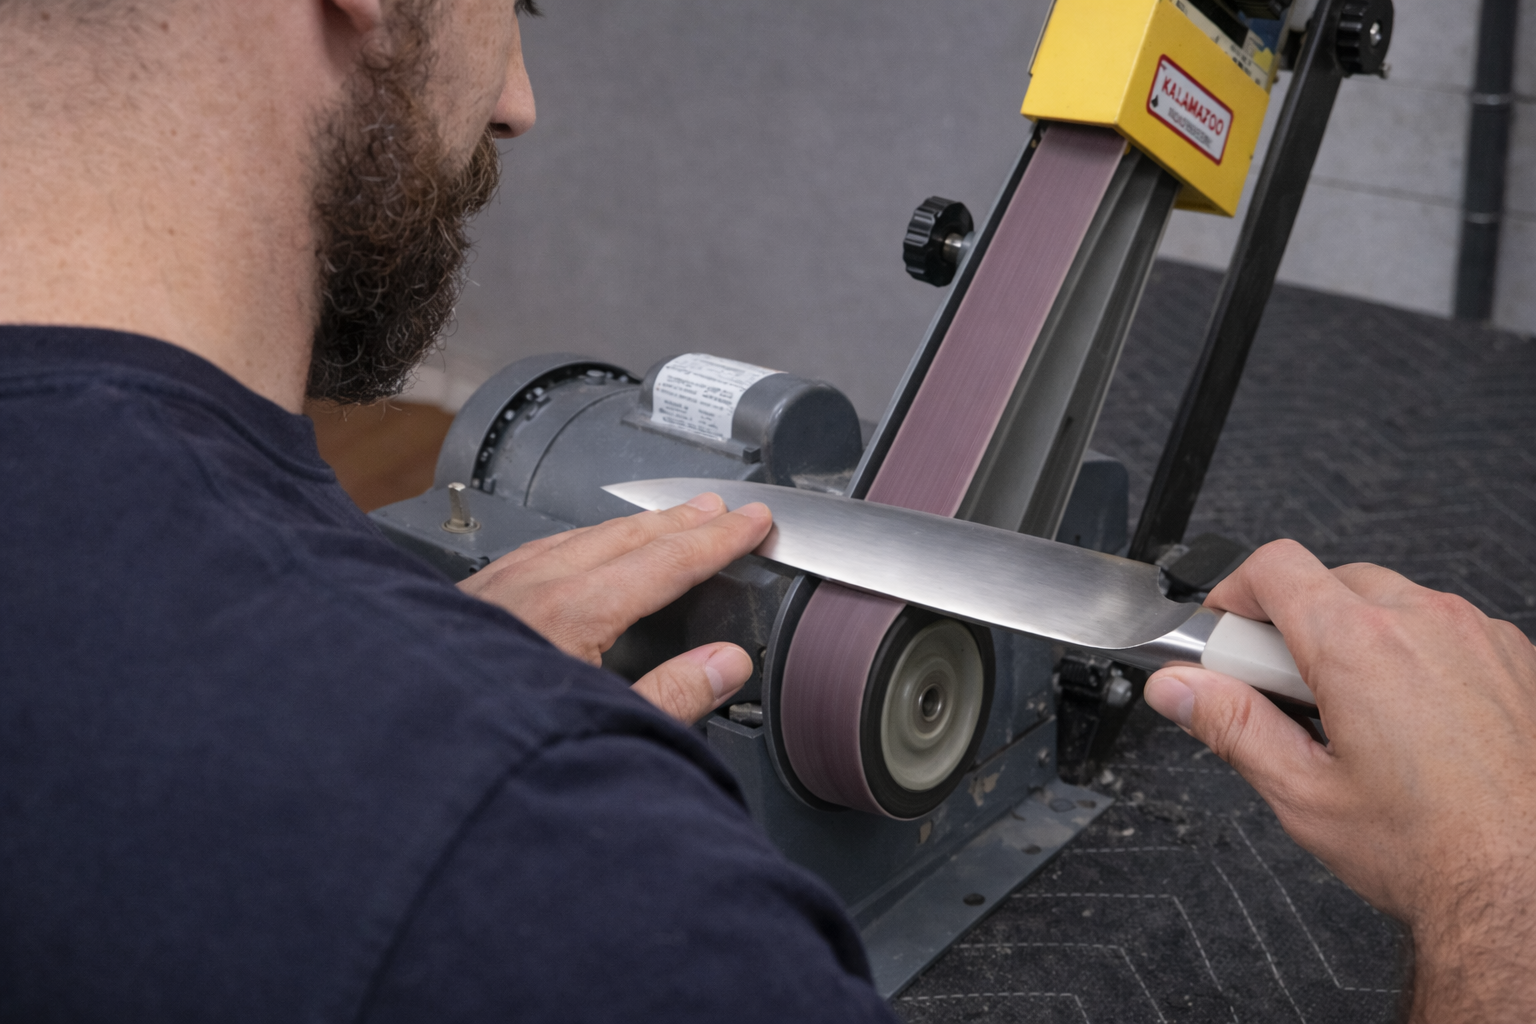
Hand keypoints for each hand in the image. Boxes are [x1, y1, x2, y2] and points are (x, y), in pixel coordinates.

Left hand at [458, 493, 772, 725]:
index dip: (717, 540)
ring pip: (579, 536)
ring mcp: (496, 587)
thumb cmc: (490, 739)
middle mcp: (533, 587)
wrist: (404, 737)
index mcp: (573, 612)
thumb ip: (672, 696)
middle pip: (624, 536)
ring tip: (663, 522)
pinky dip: (578, 540)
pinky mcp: (468, 601)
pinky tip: (578, 549)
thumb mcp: (603, 728)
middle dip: (679, 520)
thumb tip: (727, 665)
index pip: (666, 562)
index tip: (751, 522)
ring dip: (630, 527)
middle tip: (720, 508)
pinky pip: (538, 550)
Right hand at [1142, 539, 1535, 1020]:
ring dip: (1360, 638)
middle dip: (1297, 626)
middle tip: (1289, 695)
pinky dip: (1418, 655)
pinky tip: (1417, 722)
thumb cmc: (1431, 850)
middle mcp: (1424, 623)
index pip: (1274, 566)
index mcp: (1359, 646)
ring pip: (1392, 602)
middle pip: (1330, 581)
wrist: (1525, 889)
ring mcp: (1477, 635)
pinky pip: (1447, 627)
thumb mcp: (1302, 793)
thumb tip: (1176, 687)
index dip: (1236, 593)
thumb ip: (1228, 726)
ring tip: (1360, 718)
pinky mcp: (1514, 657)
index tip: (1229, 635)